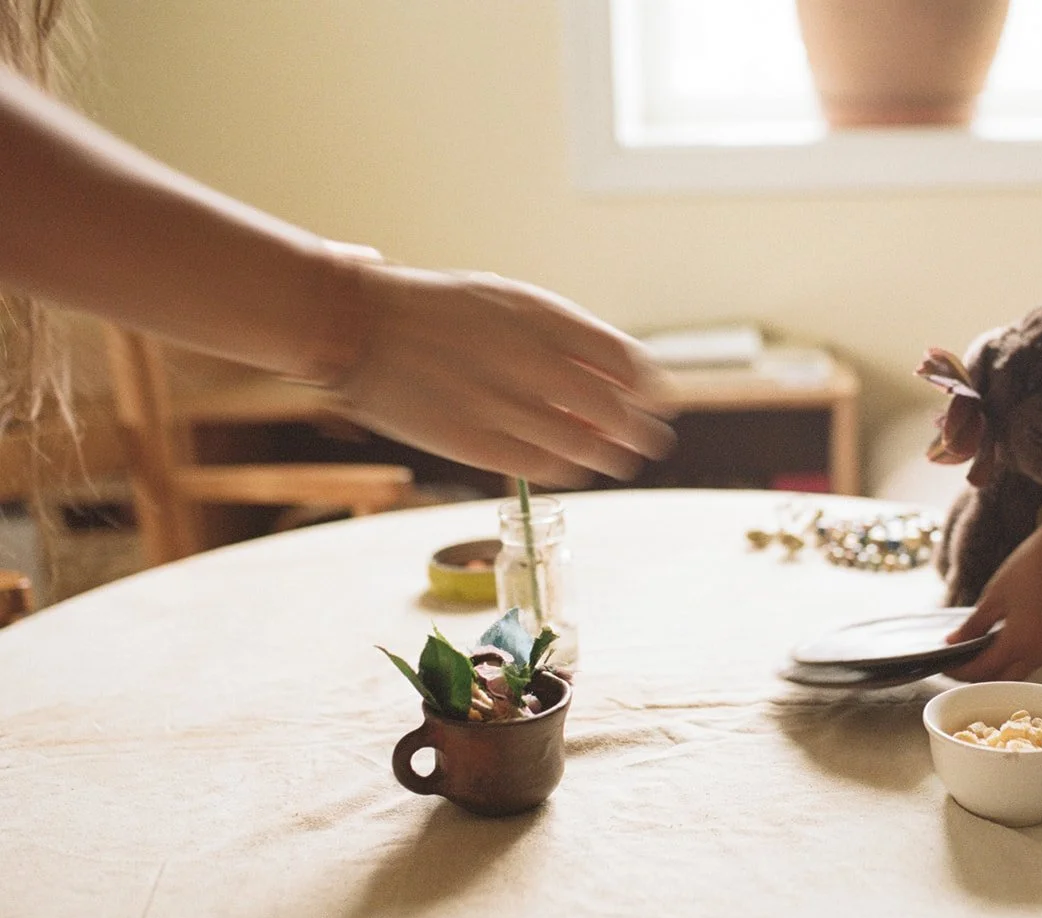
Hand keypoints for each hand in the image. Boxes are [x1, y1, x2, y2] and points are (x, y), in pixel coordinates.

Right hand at [337, 264, 675, 486]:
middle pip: (613, 410)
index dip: (650, 388)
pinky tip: (574, 467)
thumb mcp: (509, 301)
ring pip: (584, 445)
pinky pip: (543, 466)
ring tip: (618, 460)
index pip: (625, 363)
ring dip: (610, 457)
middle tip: (648, 442)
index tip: (657, 401)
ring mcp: (502, 403)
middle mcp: (529, 360)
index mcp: (543, 317)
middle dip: (639, 431)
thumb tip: (619, 377)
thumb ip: (563, 336)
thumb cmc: (442, 311)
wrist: (361, 325)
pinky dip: (569, 469)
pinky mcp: (476, 441)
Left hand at [942, 526, 1041, 682]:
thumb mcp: (994, 596)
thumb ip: (973, 626)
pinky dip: (1019, 656)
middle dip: (978, 676)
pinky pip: (1037, 659)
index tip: (945, 666)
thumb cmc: (1032, 566)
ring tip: (978, 651)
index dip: (959, 672)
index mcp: (1020, 642)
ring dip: (999, 668)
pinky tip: (1005, 642)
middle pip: (1002, 680)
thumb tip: (953, 643)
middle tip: (959, 664)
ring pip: (1021, 672)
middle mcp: (1041, 653)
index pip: (982, 671)